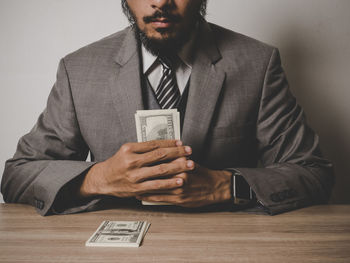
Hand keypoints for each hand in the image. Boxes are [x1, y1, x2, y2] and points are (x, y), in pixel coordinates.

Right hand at [79, 140, 193, 197]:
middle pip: (160, 155)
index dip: (169, 143)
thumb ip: (143, 148)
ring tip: (189, 165)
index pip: (154, 144)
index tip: (180, 143)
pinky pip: (157, 185)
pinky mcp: (137, 188)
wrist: (103, 180)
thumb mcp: (126, 151)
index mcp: (129, 149)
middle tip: (189, 151)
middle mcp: (132, 161)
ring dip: (177, 167)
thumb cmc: (117, 164)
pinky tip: (179, 180)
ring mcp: (135, 176)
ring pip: (161, 170)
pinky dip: (169, 183)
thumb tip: (164, 146)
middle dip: (177, 153)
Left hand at [136, 164, 231, 206]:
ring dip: (141, 186)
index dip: (147, 160)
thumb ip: (175, 159)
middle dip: (142, 173)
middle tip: (130, 172)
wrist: (216, 188)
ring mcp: (178, 188)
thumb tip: (159, 154)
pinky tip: (140, 195)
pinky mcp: (179, 199)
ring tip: (131, 185)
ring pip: (155, 186)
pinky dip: (148, 196)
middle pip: (155, 173)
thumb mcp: (190, 162)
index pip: (161, 161)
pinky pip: (160, 198)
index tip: (137, 160)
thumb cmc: (203, 174)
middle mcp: (179, 176)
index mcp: (181, 164)